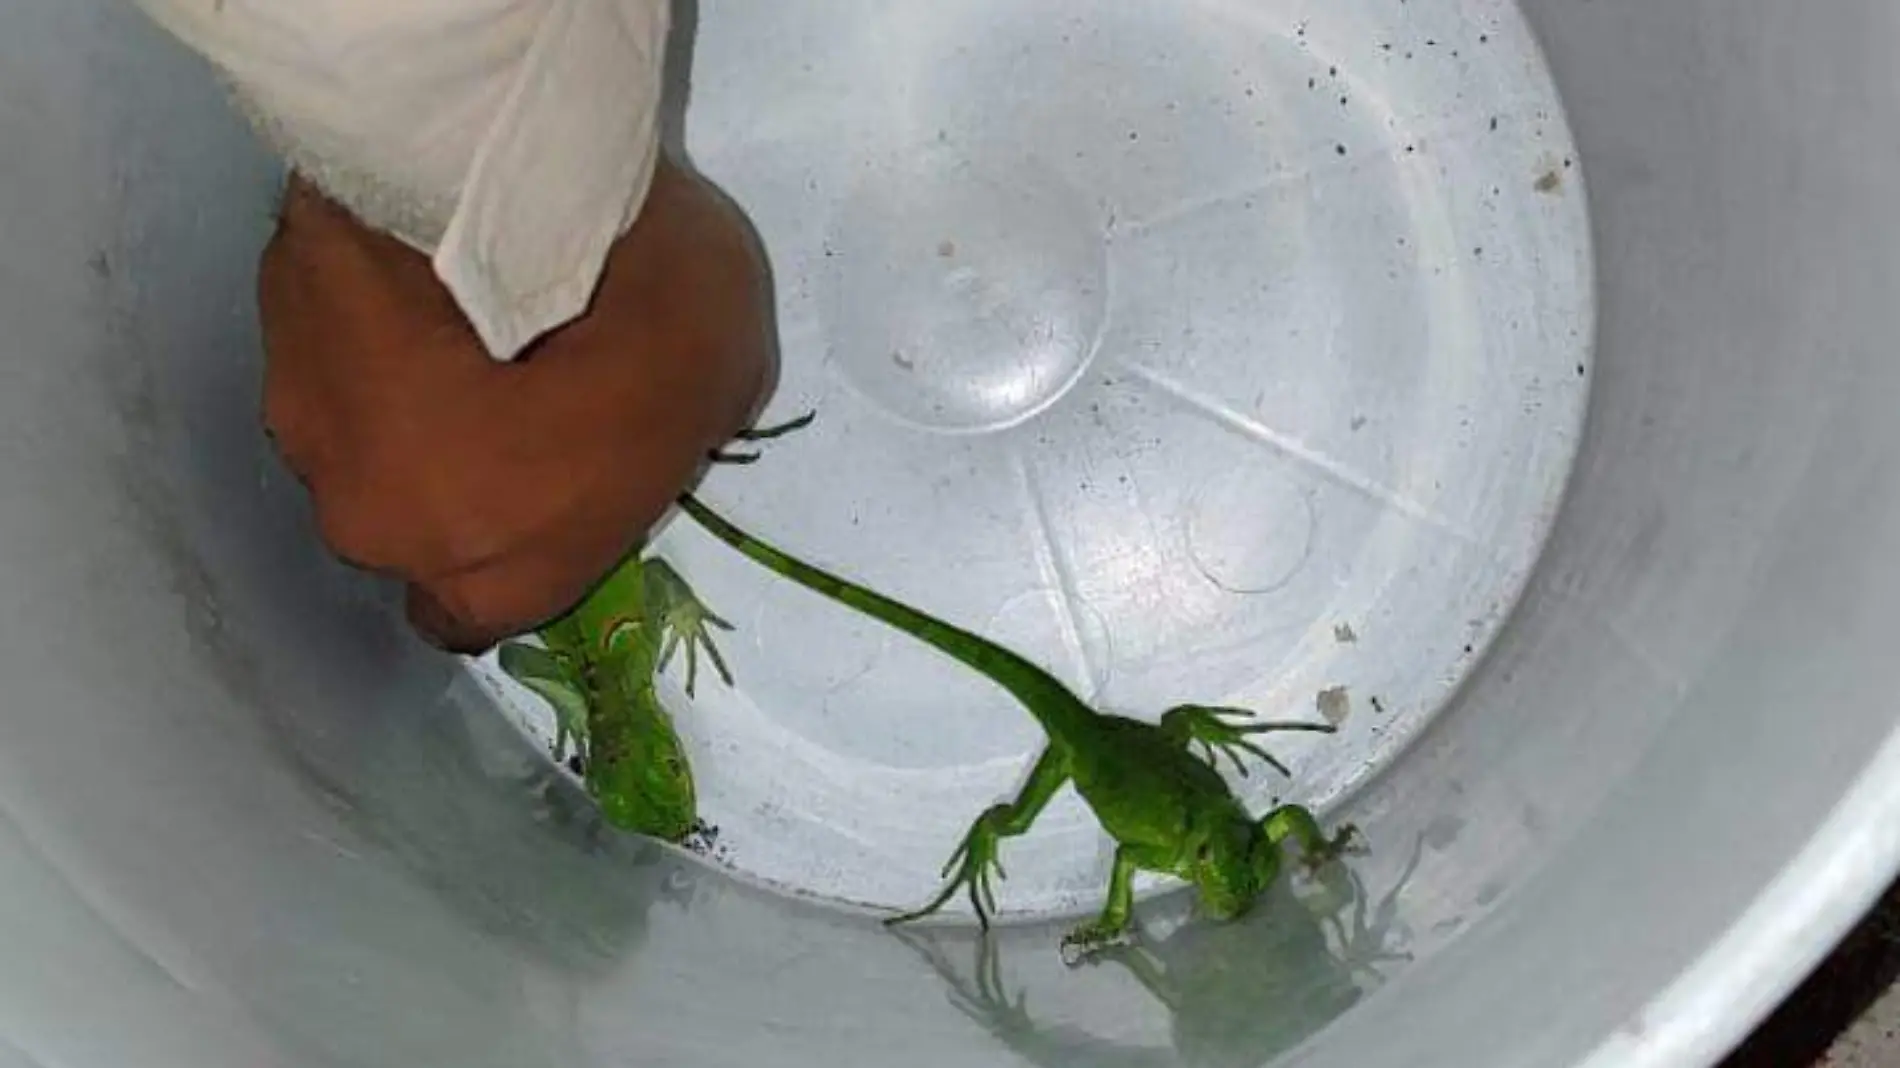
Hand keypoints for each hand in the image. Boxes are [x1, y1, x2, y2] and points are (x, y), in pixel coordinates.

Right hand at [257, 159, 772, 652]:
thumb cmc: (631, 307)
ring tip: (460, 316)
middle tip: (510, 385)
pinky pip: (332, 346)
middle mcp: (378, 527)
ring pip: (363, 435)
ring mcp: (311, 430)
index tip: (543, 498)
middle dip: (453, 471)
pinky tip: (418, 261)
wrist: (503, 167)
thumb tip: (643, 434)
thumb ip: (667, 447)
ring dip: (400, 395)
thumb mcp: (720, 392)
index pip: (472, 618)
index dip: (508, 560)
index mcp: (492, 572)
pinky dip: (368, 323)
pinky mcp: (275, 329)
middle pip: (413, 521)